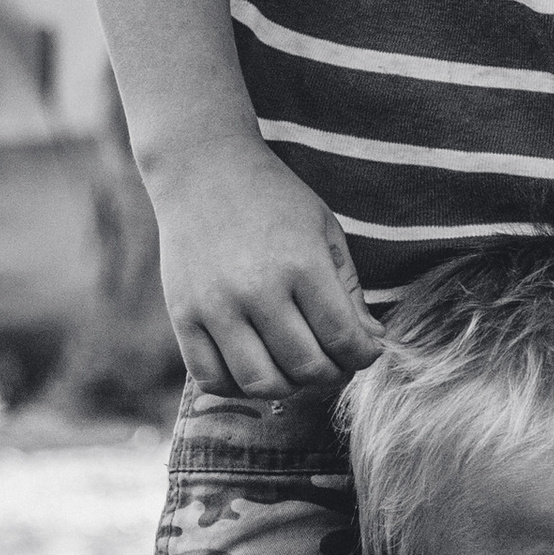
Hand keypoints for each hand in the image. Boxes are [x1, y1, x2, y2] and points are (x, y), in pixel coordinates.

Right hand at [157, 133, 384, 393]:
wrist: (202, 168)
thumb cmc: (274, 198)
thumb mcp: (323, 230)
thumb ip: (349, 290)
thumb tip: (371, 344)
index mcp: (301, 264)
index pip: (343, 339)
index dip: (363, 355)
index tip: (365, 350)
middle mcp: (257, 289)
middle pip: (306, 367)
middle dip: (332, 374)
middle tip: (335, 361)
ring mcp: (215, 306)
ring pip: (261, 384)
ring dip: (289, 387)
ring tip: (296, 365)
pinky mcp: (182, 316)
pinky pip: (212, 379)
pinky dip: (238, 386)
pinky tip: (255, 365)